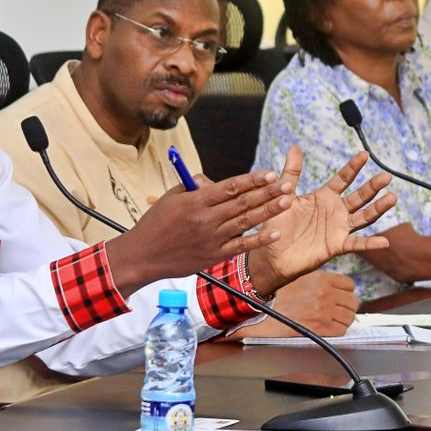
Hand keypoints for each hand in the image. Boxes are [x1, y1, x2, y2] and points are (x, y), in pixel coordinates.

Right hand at [105, 168, 293, 294]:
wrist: (143, 256)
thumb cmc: (154, 224)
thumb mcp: (171, 199)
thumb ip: (192, 188)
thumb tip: (209, 180)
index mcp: (196, 201)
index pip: (230, 187)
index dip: (252, 180)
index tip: (270, 174)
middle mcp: (206, 219)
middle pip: (242, 203)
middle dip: (267, 192)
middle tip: (287, 184)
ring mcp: (211, 239)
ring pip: (245, 222)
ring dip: (268, 211)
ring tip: (287, 202)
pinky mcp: (213, 256)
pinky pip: (240, 247)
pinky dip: (258, 240)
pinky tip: (275, 232)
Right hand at [235, 271, 358, 338]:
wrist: (262, 310)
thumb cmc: (276, 294)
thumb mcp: (298, 277)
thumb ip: (318, 281)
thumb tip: (330, 287)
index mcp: (322, 279)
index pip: (350, 285)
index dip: (346, 292)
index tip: (340, 296)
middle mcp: (326, 294)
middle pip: (353, 302)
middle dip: (347, 307)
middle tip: (339, 310)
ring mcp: (324, 311)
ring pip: (350, 317)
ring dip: (344, 319)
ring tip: (334, 320)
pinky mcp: (320, 328)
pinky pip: (341, 330)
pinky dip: (338, 330)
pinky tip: (329, 328)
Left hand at [246, 148, 396, 293]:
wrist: (272, 254)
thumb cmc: (277, 225)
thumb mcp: (284, 195)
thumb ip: (291, 172)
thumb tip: (295, 146)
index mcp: (324, 196)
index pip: (343, 179)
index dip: (353, 167)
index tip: (365, 154)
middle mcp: (335, 211)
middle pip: (359, 196)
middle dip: (373, 186)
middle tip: (386, 175)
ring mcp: (338, 228)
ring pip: (363, 217)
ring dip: (378, 209)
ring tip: (392, 197)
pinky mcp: (336, 246)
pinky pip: (356, 244)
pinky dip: (370, 244)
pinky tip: (384, 242)